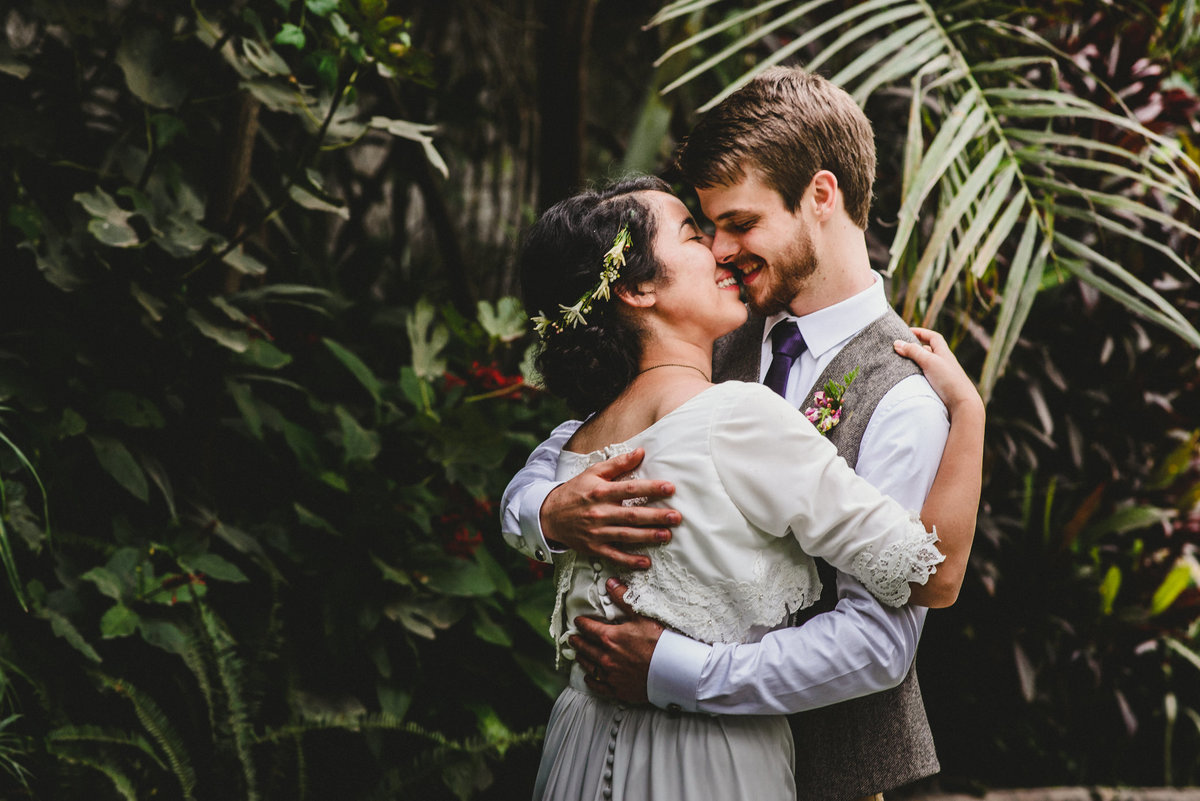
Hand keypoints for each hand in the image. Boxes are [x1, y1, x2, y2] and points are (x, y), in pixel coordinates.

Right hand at [541, 448, 679, 569]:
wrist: (549, 515)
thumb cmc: (575, 491)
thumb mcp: (593, 473)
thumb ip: (618, 463)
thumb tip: (641, 452)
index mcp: (600, 491)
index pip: (630, 489)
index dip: (651, 488)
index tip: (670, 488)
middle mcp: (599, 512)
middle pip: (632, 515)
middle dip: (655, 516)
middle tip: (676, 517)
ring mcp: (596, 532)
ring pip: (626, 535)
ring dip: (647, 536)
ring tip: (667, 535)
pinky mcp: (594, 547)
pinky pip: (614, 555)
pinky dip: (630, 561)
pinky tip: (646, 562)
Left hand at [570, 579, 663, 703]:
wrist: (673, 671)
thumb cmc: (660, 642)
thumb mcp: (642, 616)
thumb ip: (624, 598)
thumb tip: (610, 582)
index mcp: (610, 638)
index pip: (589, 628)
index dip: (582, 624)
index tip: (578, 621)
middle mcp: (606, 657)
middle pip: (585, 648)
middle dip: (578, 641)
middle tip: (572, 638)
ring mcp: (611, 675)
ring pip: (589, 666)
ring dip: (582, 658)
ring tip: (578, 655)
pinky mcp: (618, 690)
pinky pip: (598, 686)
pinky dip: (591, 681)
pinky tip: (589, 678)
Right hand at [894, 328, 984, 419]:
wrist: (962, 404)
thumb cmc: (948, 380)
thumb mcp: (929, 361)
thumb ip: (913, 351)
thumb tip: (897, 343)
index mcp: (944, 353)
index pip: (933, 337)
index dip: (921, 332)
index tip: (907, 331)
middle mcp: (944, 363)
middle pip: (929, 351)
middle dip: (915, 348)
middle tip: (901, 349)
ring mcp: (943, 376)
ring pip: (927, 365)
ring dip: (915, 363)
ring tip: (901, 364)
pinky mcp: (940, 388)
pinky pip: (927, 377)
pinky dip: (918, 375)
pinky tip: (910, 379)